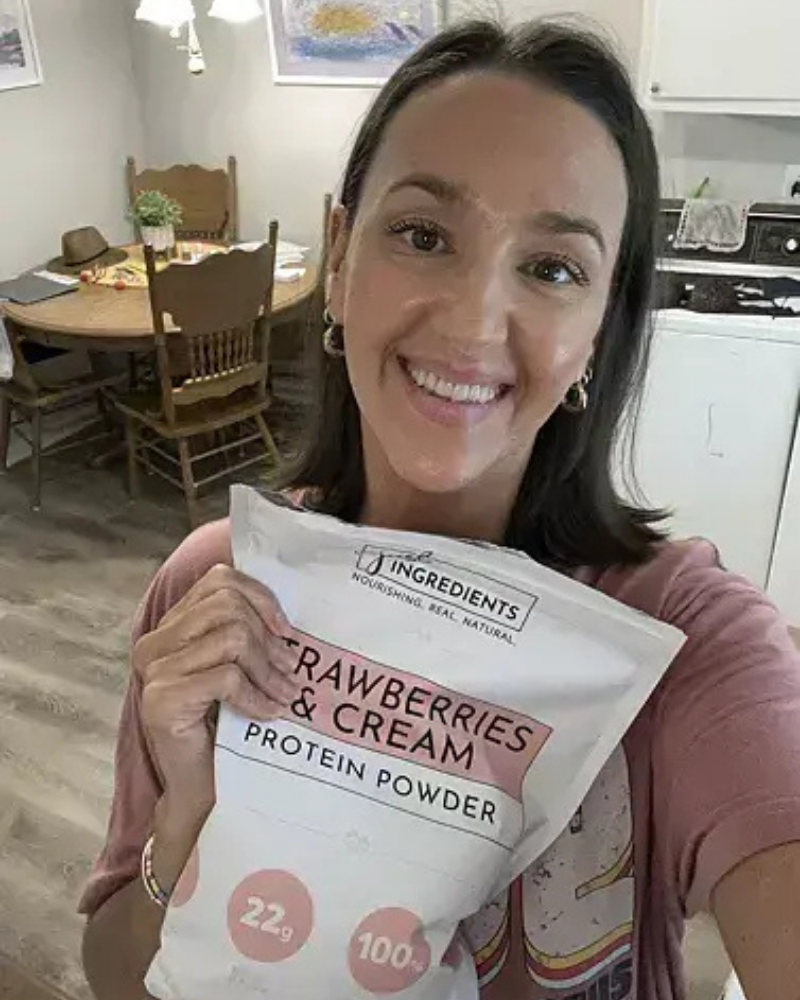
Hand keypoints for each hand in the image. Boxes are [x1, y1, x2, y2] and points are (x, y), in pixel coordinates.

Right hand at [133, 564, 297, 824]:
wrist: (200, 790)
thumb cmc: (224, 729)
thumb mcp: (236, 669)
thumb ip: (244, 631)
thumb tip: (287, 610)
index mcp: (170, 627)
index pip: (219, 580)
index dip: (260, 598)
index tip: (287, 630)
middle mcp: (154, 643)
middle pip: (227, 604)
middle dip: (268, 636)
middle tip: (292, 669)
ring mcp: (153, 670)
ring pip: (232, 637)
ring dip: (268, 668)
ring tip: (287, 692)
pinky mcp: (162, 699)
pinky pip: (227, 677)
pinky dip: (256, 695)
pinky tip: (268, 714)